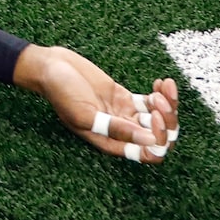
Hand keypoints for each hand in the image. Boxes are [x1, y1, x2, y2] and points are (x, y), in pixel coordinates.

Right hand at [13, 45, 179, 162]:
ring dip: (167, 106)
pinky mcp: (124, 98)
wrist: (51, 67)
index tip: (154, 117)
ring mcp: (124, 115)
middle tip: (161, 101)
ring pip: (159, 119)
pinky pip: (152, 103)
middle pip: (158, 137)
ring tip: (163, 88)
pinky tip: (160, 83)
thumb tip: (148, 141)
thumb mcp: (85, 113)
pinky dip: (162, 95)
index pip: (147, 153)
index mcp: (111, 142)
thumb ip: (116, 128)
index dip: (158, 140)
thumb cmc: (61, 91)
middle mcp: (121, 132)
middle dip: (167, 122)